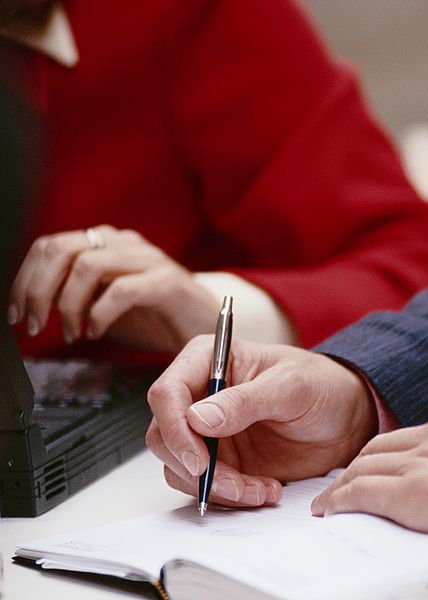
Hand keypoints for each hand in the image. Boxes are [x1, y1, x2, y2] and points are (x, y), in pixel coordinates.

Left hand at [7, 225, 218, 352]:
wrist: (206, 324)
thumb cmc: (156, 316)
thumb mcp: (104, 303)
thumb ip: (73, 296)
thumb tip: (30, 306)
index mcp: (107, 244)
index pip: (50, 246)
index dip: (24, 279)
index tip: (16, 313)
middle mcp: (125, 244)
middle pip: (62, 249)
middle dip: (37, 290)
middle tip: (34, 323)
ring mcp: (148, 260)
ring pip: (88, 265)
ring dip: (67, 304)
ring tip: (70, 332)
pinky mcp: (168, 283)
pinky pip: (122, 290)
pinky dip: (100, 314)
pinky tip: (97, 332)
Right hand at [145, 337, 376, 507]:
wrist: (347, 420)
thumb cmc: (323, 386)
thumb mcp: (292, 387)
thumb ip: (247, 400)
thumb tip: (199, 418)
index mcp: (209, 360)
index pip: (167, 392)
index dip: (175, 428)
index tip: (200, 459)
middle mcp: (201, 396)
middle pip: (164, 435)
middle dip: (195, 467)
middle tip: (234, 483)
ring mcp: (208, 432)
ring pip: (180, 467)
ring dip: (217, 487)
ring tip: (260, 489)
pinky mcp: (221, 461)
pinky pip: (206, 486)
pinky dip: (231, 497)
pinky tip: (265, 490)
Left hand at [311, 398, 427, 541]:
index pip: (422, 432)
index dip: (403, 450)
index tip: (396, 460)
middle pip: (386, 443)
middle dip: (365, 460)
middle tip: (350, 476)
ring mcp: (425, 460)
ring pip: (366, 464)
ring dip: (346, 480)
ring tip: (333, 495)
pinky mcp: (414, 492)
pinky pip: (361, 493)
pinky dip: (340, 500)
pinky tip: (330, 510)